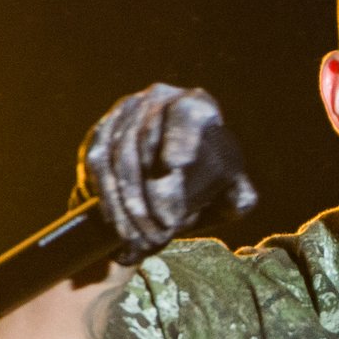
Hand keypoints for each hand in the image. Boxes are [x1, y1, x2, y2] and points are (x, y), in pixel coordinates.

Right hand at [72, 83, 257, 263]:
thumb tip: (235, 201)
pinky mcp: (102, 131)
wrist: (172, 174)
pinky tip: (118, 226)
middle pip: (145, 142)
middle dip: (150, 194)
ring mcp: (126, 112)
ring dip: (127, 203)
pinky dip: (108, 198)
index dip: (179, 137)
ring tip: (139, 240)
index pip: (185, 114)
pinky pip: (99, 164)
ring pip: (118, 157)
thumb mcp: (232, 191)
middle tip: (158, 232)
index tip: (175, 167)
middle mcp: (158, 98)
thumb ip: (238, 197)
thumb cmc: (209, 181)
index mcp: (198, 105)